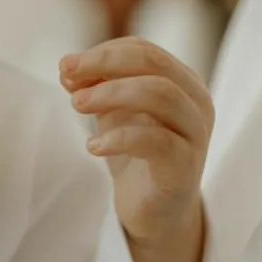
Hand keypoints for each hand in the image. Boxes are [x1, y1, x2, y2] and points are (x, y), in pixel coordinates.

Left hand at [60, 37, 211, 244]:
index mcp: (180, 82)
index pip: (143, 51)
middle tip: (67, 77)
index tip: (66, 67)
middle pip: (154, 64)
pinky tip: (92, 146)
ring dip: (111, 95)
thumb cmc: (134, 156)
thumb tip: (67, 68)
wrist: (154, 210)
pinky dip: (119, 138)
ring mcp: (194, 133)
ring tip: (76, 105)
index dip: (102, 53)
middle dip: (105, 64)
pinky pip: (157, 141)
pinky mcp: (185, 165)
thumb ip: (96, 90)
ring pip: (161, 94)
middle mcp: (195, 101)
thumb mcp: (112, 116)